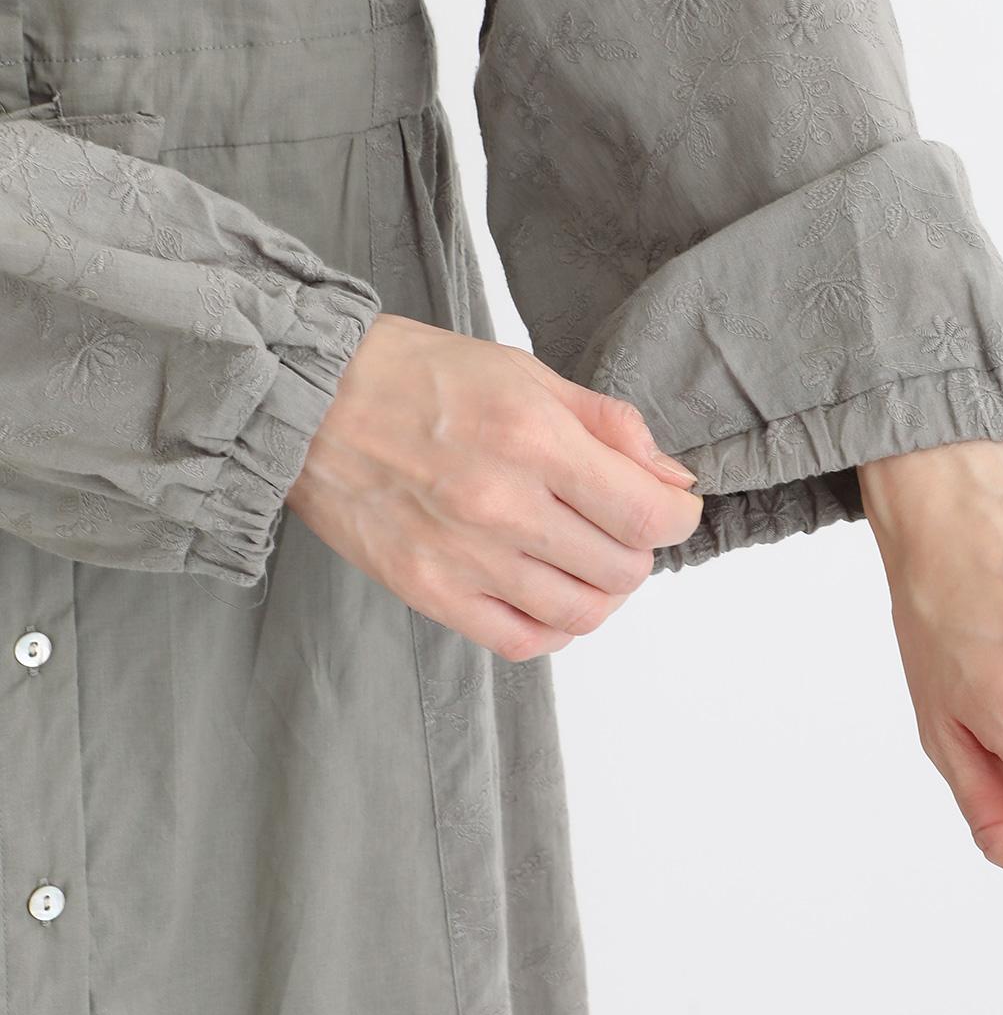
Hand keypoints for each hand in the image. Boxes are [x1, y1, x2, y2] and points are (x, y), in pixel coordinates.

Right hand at [285, 313, 702, 659]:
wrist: (313, 402)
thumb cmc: (419, 375)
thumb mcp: (526, 373)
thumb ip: (609, 425)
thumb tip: (671, 477)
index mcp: (534, 439)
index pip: (646, 512)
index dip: (677, 514)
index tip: (672, 505)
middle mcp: (505, 506)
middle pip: (622, 569)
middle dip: (640, 548)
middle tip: (622, 525)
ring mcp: (465, 557)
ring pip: (581, 613)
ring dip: (603, 591)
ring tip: (587, 560)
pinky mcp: (430, 593)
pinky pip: (521, 641)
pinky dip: (553, 628)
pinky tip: (549, 595)